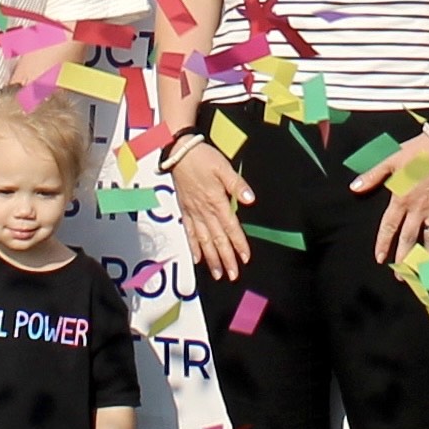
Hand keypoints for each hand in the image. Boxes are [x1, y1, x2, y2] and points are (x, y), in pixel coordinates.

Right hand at [171, 143, 253, 281]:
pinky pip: (189, 232)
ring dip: (211, 258)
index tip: (245, 258)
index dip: (238, 243)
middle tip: (232, 275)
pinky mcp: (185, 210)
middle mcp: (204, 211)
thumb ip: (237, 185)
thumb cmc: (203, 158)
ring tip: (217, 273)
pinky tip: (197, 259)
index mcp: (216, 201)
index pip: (230, 227)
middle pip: (217, 239)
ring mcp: (193, 212)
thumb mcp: (224, 167)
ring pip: (203, 240)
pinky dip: (194, 246)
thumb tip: (249, 200)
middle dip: (226, 258)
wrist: (179, 153)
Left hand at [353, 133, 428, 265]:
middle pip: (409, 238)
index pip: (389, 226)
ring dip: (427, 256)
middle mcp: (418, 208)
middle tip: (401, 276)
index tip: (380, 258)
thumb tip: (354, 187)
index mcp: (402, 199)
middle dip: (404, 259)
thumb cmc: (416, 151)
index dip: (383, 243)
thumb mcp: (390, 161)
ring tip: (425, 273)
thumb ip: (372, 176)